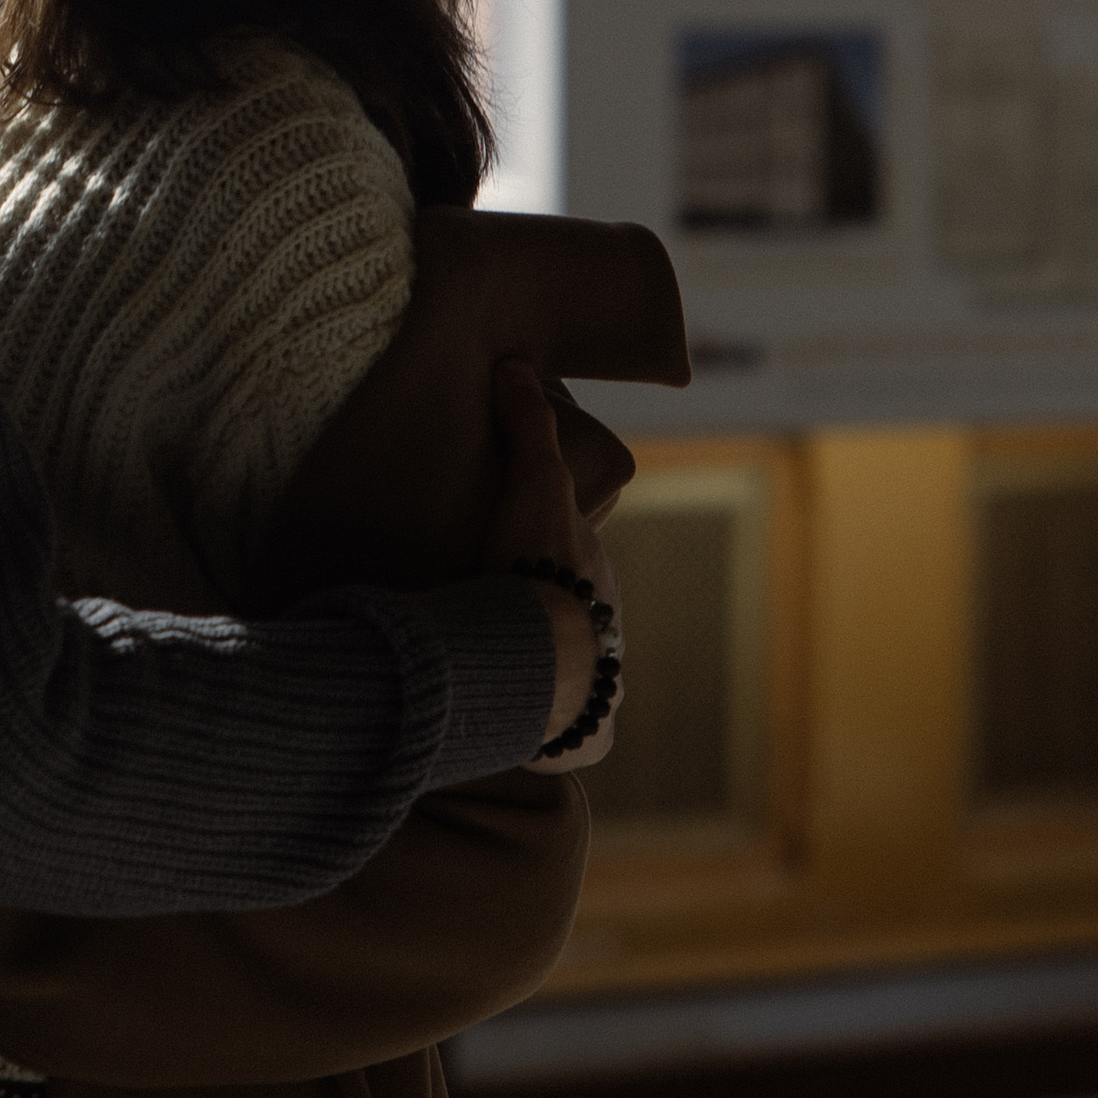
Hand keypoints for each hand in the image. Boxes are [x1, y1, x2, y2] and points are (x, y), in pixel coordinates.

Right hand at [484, 358, 613, 754]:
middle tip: (491, 610)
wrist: (542, 660)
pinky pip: (568, 731)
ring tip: (494, 671)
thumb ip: (525, 428)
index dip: (543, 552)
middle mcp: (606, 633)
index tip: (507, 552)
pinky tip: (521, 727)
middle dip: (544, 615)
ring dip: (544, 673)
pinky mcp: (580, 736)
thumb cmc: (538, 568)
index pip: (571, 559)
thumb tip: (516, 362)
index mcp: (596, 579)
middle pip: (572, 617)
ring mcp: (595, 687)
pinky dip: (551, 728)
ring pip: (571, 673)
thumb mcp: (532, 485)